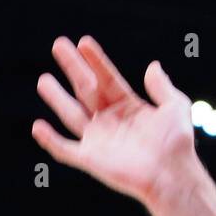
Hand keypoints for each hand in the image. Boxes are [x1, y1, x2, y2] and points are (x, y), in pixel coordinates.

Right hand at [32, 36, 208, 215]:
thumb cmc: (177, 142)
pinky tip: (38, 126)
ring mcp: (98, 138)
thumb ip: (161, 86)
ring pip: (71, 113)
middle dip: (73, 67)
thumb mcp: (175, 106)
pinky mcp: (90, 158)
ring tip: (43, 79)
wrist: (172, 173)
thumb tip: (153, 65)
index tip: (83, 42)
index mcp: (129, 106)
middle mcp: (110, 119)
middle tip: (59, 44)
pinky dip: (50, 140)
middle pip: (86, 88)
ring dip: (57, 97)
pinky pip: (65, 149)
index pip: (108, 77)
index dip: (96, 60)